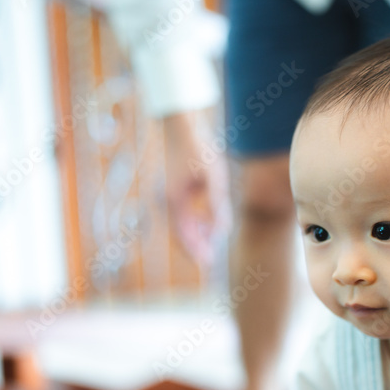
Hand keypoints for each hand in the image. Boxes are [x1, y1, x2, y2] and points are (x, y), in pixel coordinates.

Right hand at [162, 111, 231, 265]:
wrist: (184, 126)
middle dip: (197, 246)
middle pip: (182, 233)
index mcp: (174, 201)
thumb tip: (222, 230)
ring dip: (197, 234)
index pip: (183, 236)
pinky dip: (196, 220)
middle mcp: (168, 201)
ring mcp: (170, 195)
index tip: (207, 264)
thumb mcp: (214, 177)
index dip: (195, 251)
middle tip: (211, 260)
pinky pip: (184, 212)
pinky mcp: (175, 189)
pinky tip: (209, 221)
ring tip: (213, 240)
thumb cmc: (199, 149)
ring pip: (183, 224)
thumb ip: (217, 204)